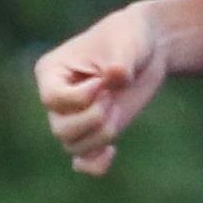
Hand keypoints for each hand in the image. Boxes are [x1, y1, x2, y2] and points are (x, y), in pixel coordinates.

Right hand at [34, 4, 166, 175]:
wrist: (151, 47)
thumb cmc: (130, 37)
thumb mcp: (126, 41)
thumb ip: (120, 62)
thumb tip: (116, 78)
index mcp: (52, 72)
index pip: (52, 99)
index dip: (81, 97)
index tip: (103, 82)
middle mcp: (58, 99)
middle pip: (61, 128)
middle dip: (94, 117)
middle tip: (112, 97)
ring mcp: (75, 116)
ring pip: (73, 146)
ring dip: (101, 134)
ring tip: (117, 110)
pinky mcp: (94, 129)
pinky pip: (83, 161)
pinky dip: (95, 164)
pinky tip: (113, 152)